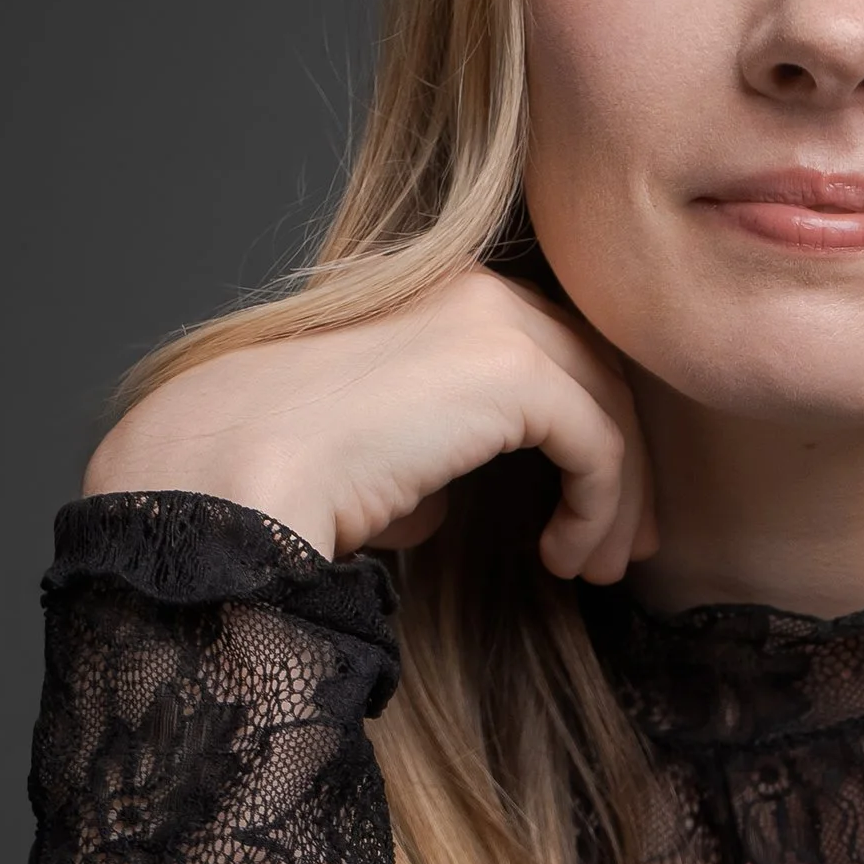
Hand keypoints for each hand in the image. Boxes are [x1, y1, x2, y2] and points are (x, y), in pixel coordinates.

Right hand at [82, 266, 655, 580]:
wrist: (236, 474)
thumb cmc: (282, 479)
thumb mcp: (374, 460)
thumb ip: (422, 460)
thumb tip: (448, 502)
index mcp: (442, 296)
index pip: (553, 356)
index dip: (589, 434)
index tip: (594, 520)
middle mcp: (478, 291)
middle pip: (596, 374)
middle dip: (624, 468)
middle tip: (627, 551)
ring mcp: (497, 322)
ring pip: (609, 408)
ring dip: (617, 501)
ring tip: (599, 572)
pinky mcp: (513, 371)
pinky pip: (598, 442)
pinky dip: (599, 508)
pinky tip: (562, 557)